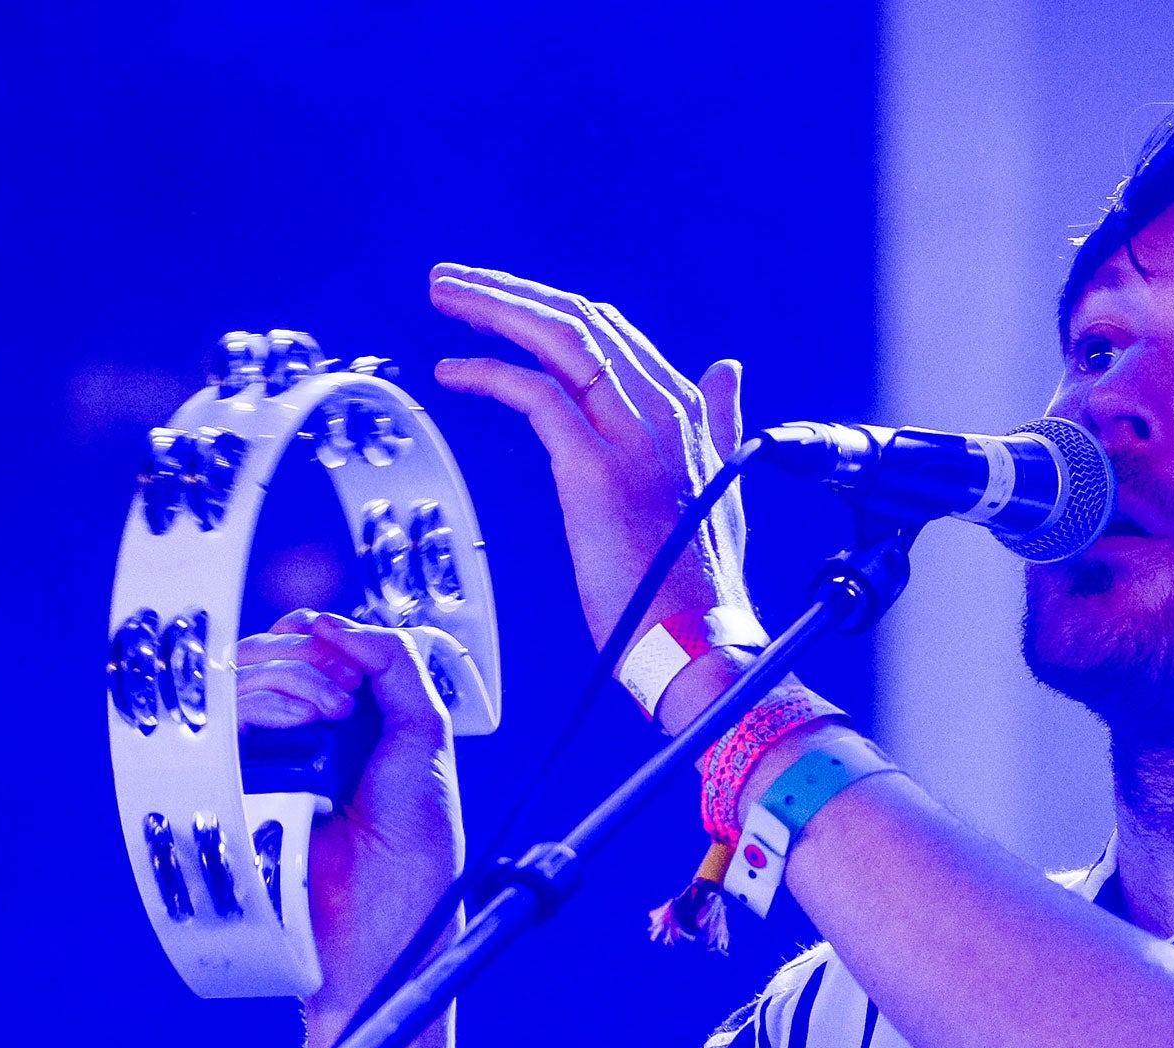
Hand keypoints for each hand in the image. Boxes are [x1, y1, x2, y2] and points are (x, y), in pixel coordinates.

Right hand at [235, 612, 463, 1039]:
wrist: (386, 906)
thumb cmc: (415, 834)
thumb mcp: (424, 732)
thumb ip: (394, 662)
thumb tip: (332, 620)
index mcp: (347, 716)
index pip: (309, 643)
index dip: (325, 636)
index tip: (352, 661)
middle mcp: (300, 731)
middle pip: (269, 649)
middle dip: (308, 654)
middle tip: (346, 697)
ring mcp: (263, 755)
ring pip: (242, 676)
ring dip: (291, 676)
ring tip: (332, 717)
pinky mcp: (232, 782)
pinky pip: (223, 718)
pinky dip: (265, 702)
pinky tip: (303, 723)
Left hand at [428, 264, 748, 649]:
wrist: (700, 641)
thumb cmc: (700, 582)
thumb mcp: (720, 483)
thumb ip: (719, 420)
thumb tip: (728, 369)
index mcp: (688, 415)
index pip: (615, 334)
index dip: (555, 308)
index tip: (508, 301)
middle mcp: (663, 413)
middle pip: (582, 322)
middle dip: (512, 292)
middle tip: (454, 282)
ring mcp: (630, 437)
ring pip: (558, 340)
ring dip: (494, 308)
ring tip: (445, 296)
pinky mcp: (593, 469)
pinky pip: (535, 395)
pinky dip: (488, 373)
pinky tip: (452, 371)